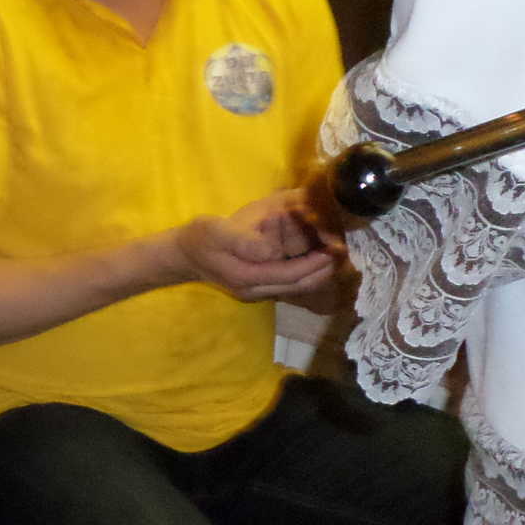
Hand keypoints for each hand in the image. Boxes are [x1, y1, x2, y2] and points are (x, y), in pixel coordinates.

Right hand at [175, 190, 339, 300]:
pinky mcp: (255, 287)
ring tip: (332, 257)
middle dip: (321, 271)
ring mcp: (255, 292)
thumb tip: (272, 249)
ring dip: (315, 274)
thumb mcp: (217, 232)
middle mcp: (254, 290)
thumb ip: (244, 241)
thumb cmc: (200, 239)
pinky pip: (286, 284)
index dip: (313, 264)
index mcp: (247, 277)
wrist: (182, 255)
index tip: (333, 250)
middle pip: (297, 286)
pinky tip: (312, 260)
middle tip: (341, 253)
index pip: (289, 274)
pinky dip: (303, 273)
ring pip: (293, 288)